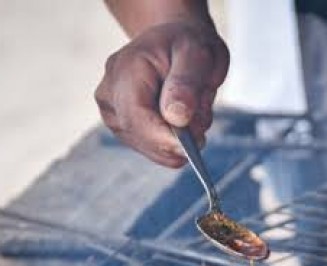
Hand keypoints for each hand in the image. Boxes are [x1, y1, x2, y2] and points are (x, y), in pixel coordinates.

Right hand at [95, 20, 228, 166]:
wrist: (177, 43)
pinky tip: (184, 119)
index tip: (193, 148)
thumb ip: (186, 84)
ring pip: (151, 148)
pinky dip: (175, 142)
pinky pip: (154, 149)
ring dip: (180, 139)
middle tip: (203, 115)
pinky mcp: (123, 127)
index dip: (163, 139)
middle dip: (178, 139)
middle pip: (141, 137)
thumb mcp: (197, 54)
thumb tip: (176, 119)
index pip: (135, 117)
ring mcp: (113, 112)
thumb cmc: (188, 45)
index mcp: (125, 69)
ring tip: (194, 108)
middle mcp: (110, 93)